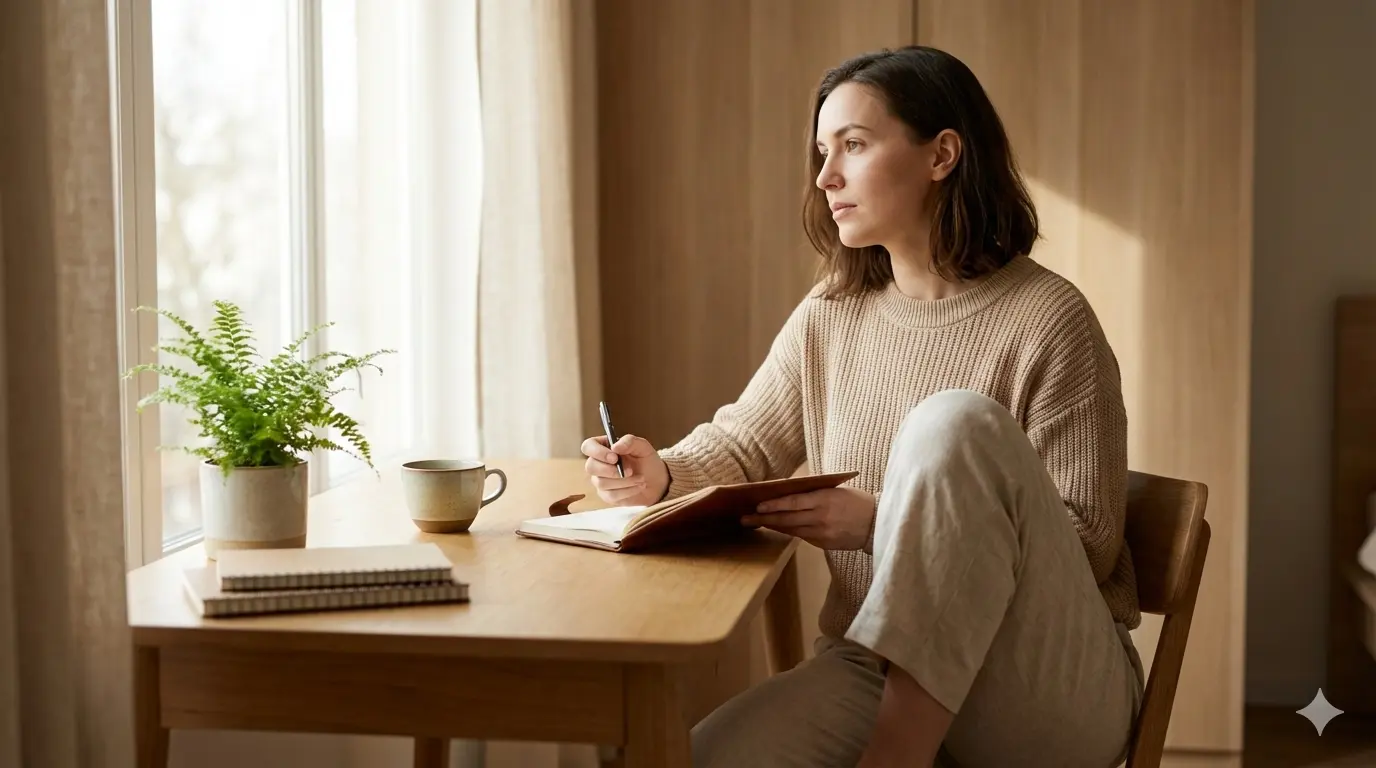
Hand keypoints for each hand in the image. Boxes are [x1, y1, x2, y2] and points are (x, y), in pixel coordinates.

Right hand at [580, 433, 670, 506]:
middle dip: (611, 470)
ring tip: (641, 478)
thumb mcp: (643, 447)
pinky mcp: (606, 495)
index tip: (615, 457)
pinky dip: (628, 491)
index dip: (598, 452)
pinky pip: (611, 495)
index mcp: (603, 447)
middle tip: (631, 471)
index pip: (588, 446)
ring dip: (624, 482)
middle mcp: (598, 463)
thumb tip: (615, 447)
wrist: (657, 482)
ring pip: (602, 483)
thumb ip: (630, 442)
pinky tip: (638, 487)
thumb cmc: (647, 461)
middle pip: (591, 467)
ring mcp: (600, 480)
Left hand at [741, 487, 875, 550]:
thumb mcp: (835, 491)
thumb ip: (813, 494)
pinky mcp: (824, 545)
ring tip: (755, 523)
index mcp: (824, 499)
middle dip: (764, 519)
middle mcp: (822, 518)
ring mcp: (823, 534)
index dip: (774, 505)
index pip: (793, 502)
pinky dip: (788, 532)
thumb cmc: (855, 501)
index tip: (757, 506)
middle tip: (745, 518)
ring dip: (773, 526)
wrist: (877, 523)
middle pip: (787, 519)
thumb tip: (786, 494)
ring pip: (791, 530)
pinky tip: (776, 528)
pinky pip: (802, 537)